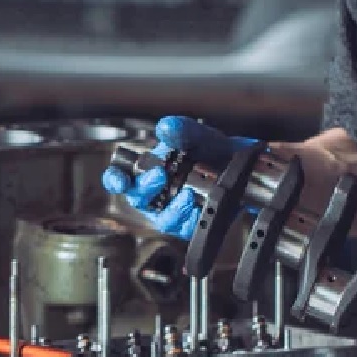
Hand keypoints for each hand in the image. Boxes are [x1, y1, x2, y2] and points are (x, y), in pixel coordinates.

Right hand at [101, 116, 257, 239]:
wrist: (241, 164)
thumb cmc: (210, 149)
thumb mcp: (197, 135)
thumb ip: (181, 130)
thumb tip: (167, 127)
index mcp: (146, 171)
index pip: (120, 178)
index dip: (115, 180)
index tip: (120, 179)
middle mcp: (155, 194)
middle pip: (138, 199)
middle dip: (146, 188)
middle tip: (160, 174)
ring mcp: (171, 211)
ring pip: (163, 219)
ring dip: (173, 209)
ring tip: (187, 194)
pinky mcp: (190, 224)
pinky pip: (186, 228)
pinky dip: (191, 220)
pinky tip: (199, 209)